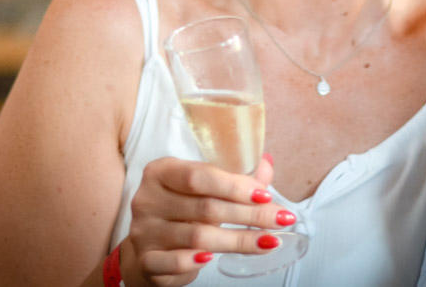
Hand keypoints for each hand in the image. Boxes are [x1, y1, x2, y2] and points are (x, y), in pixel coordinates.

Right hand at [118, 154, 294, 285]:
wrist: (150, 246)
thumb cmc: (183, 211)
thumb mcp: (204, 189)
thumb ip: (233, 178)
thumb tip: (265, 164)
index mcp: (162, 172)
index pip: (198, 176)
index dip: (234, 186)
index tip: (265, 195)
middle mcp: (149, 199)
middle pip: (205, 207)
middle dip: (249, 214)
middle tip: (280, 219)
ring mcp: (145, 231)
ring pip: (198, 236)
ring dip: (239, 240)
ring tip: (268, 241)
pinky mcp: (147, 259)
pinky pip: (173, 262)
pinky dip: (194, 261)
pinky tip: (214, 259)